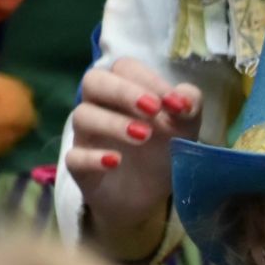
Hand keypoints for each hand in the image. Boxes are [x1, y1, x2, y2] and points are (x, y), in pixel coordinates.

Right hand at [64, 57, 202, 262]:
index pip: (125, 68)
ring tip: (143, 136)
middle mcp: (100, 106)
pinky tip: (115, 162)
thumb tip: (184, 99)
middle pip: (94, 81)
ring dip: (113, 123)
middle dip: (123, 91)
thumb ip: (189, 104)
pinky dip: (93, 158)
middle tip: (153, 109)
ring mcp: (86, 136)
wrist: (149, 196)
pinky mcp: (79, 167)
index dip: (149, 79)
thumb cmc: (162, 151)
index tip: (175, 102)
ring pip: (82, 116)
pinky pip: (75, 157)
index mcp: (124, 90)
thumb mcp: (184, 126)